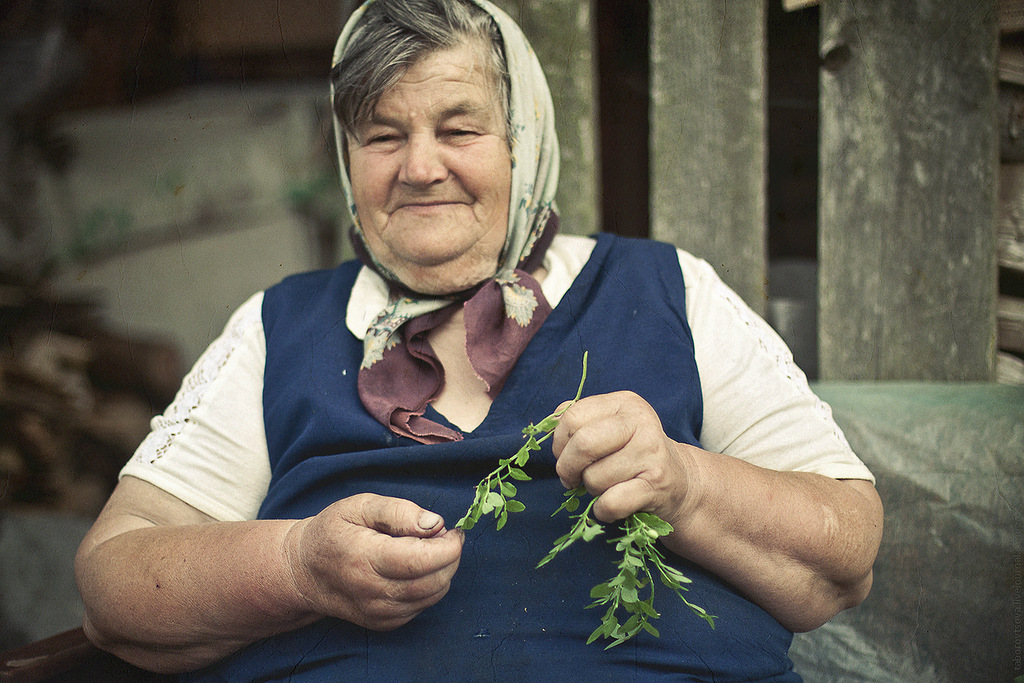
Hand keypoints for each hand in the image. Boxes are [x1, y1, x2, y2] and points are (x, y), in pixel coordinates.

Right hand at [285, 493, 462, 629]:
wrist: (305, 571)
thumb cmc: (334, 532)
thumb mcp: (360, 506)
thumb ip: (398, 511)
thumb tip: (435, 523)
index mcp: (364, 558)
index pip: (421, 560)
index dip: (448, 546)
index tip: (454, 531)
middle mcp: (372, 592)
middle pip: (433, 581)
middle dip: (450, 557)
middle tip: (444, 536)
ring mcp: (378, 613)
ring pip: (432, 595)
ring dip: (444, 571)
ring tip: (429, 549)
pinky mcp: (383, 623)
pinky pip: (422, 606)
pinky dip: (431, 586)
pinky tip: (416, 568)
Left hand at [551, 391, 698, 530]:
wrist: (679, 482)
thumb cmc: (631, 455)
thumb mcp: (609, 428)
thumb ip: (578, 422)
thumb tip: (547, 425)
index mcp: (625, 402)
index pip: (571, 417)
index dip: (559, 443)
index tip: (565, 456)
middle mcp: (642, 422)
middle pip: (582, 444)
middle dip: (568, 468)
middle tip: (572, 479)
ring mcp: (652, 452)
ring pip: (594, 478)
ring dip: (592, 490)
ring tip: (608, 486)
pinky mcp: (658, 483)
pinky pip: (611, 502)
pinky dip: (603, 510)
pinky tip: (613, 505)